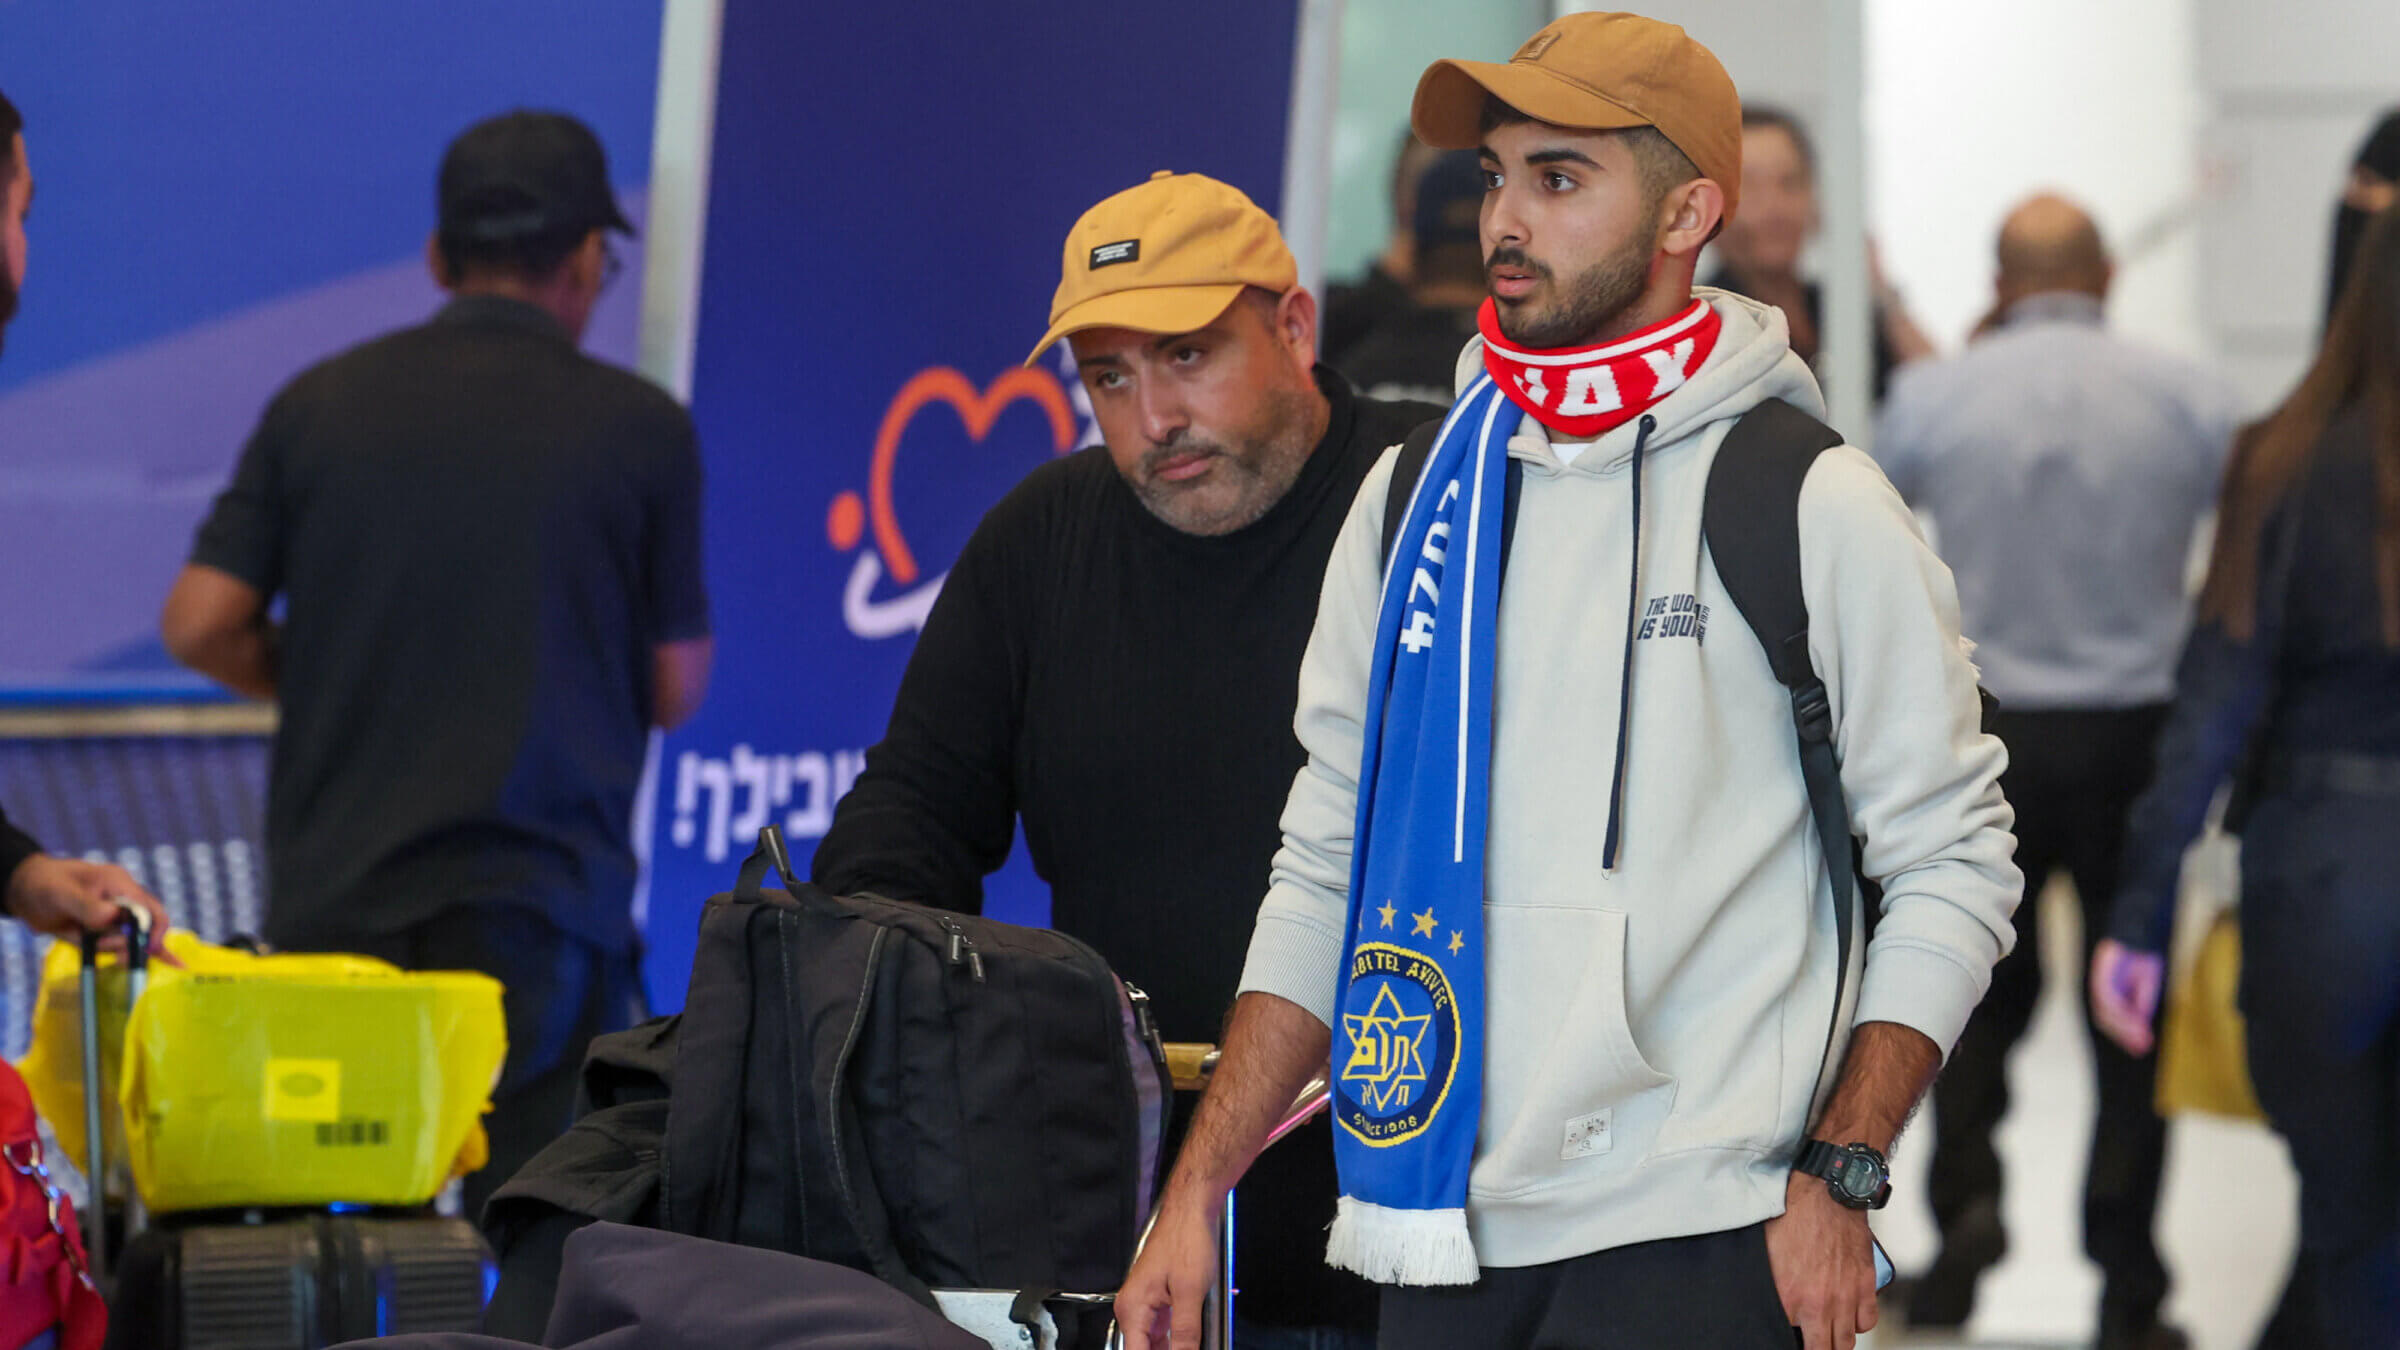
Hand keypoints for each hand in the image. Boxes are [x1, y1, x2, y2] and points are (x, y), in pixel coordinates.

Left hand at [2, 855, 173, 959]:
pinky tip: (174, 964)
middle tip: (109, 950)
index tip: (141, 948)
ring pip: (129, 941)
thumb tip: (112, 918)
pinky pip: (129, 944)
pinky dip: (145, 955)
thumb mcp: (61, 892)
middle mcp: (123, 901)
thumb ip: (86, 905)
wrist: (26, 893)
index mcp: (119, 884)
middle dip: (131, 943)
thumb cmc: (43, 884)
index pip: (147, 908)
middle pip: (145, 927)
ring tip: (87, 940)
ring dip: (112, 948)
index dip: (149, 929)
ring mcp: (115, 918)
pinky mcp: (106, 932)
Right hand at [1115, 1199, 1220, 1349]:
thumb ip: (1186, 1333)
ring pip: (1156, 1345)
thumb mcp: (1190, 1292)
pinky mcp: (1159, 1301)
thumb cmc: (1187, 1241)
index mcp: (1132, 1309)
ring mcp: (1146, 1305)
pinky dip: (1178, 1341)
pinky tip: (1193, 1342)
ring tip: (1194, 1342)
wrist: (1191, 1209)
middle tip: (1192, 1348)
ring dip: (1175, 1348)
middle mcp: (1133, 1309)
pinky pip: (1165, 1331)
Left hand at [1765, 1171, 1878, 1349]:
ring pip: (1846, 1341)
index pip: (1794, 1341)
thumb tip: (1776, 1305)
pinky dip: (1859, 1322)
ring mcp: (1845, 1296)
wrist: (1825, 1196)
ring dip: (1838, 1340)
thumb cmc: (1793, 1217)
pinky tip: (1849, 1314)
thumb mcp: (1767, 1255)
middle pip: (1824, 1348)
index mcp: (1790, 1297)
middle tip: (1814, 1342)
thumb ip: (1773, 1287)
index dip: (1794, 1341)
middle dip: (1818, 1348)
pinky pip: (1867, 1321)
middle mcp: (1819, 1303)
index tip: (1794, 1338)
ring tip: (1830, 1333)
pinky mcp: (1865, 1285)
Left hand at [2091, 938, 2165, 1055]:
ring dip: (2124, 1025)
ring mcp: (2098, 979)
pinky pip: (2107, 995)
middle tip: (2142, 1047)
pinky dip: (2119, 1008)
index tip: (2142, 1049)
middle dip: (2125, 1035)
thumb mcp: (2146, 984)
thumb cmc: (2142, 955)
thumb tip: (2140, 1024)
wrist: (2139, 931)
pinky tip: (2133, 1017)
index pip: (2113, 1020)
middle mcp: (2101, 988)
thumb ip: (2141, 1002)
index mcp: (2111, 992)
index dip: (2126, 1036)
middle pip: (2107, 1019)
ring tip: (2141, 1035)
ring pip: (2106, 1011)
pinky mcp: (2100, 971)